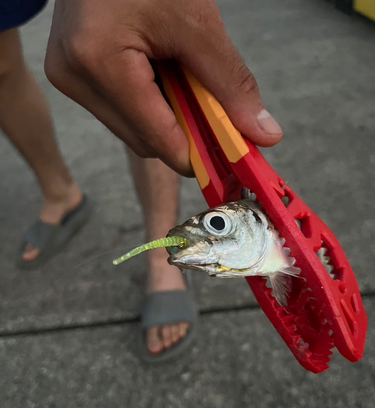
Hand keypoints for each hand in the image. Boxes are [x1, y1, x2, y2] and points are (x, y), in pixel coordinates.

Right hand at [45, 0, 282, 175]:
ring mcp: (67, 77)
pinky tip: (159, 73)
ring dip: (165, 117)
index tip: (229, 157)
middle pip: (144, 141)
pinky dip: (148, 103)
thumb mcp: (196, 23)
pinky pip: (119, 110)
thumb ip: (231, 84)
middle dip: (183, 132)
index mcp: (99, 62)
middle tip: (211, 108)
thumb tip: (265, 135)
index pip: (157, 138)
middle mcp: (74, 77)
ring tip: (180, 76)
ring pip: (131, 130)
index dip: (197, 154)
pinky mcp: (71, 74)